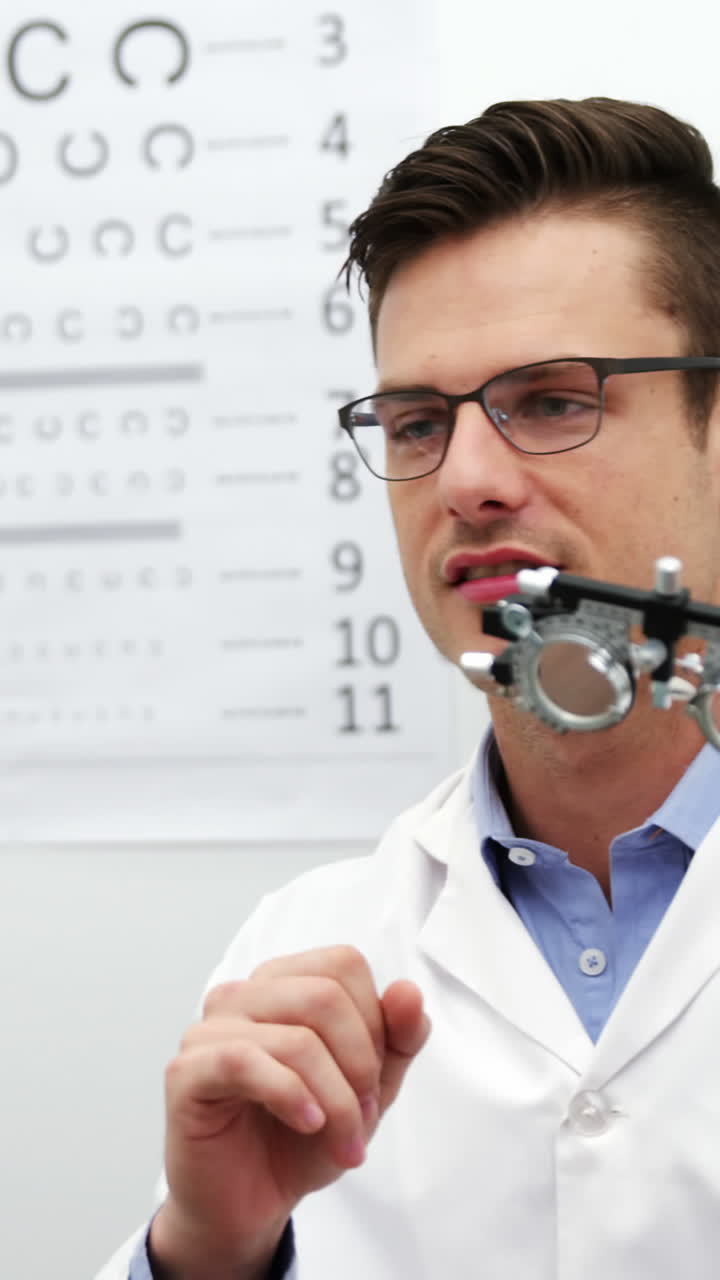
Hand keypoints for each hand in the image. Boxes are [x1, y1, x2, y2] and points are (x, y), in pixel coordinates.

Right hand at [150, 946, 429, 1277]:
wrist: (248, 1205)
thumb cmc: (300, 1138)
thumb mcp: (369, 1088)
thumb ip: (397, 1038)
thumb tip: (407, 991)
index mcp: (283, 983)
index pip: (344, 964)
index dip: (374, 1022)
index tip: (373, 1078)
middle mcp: (243, 994)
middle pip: (325, 996)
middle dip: (360, 1064)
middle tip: (363, 1116)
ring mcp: (209, 1029)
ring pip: (296, 1038)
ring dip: (335, 1099)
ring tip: (342, 1140)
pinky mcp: (187, 1071)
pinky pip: (244, 1062)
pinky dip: (290, 1096)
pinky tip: (307, 1123)